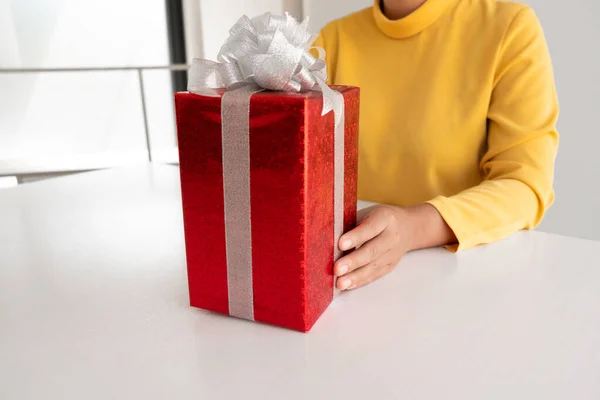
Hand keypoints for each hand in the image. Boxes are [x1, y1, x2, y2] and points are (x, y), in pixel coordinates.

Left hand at [334, 203, 455, 290]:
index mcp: (385, 218)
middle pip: (372, 250)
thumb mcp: (368, 213)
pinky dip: (361, 281)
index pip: (370, 228)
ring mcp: (393, 253)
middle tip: (337, 269)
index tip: (340, 244)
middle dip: (353, 261)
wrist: (408, 227)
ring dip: (355, 276)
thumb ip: (352, 224)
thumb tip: (327, 238)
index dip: (356, 236)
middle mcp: (392, 236)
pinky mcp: (391, 266)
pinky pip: (375, 275)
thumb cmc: (379, 218)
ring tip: (340, 283)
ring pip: (374, 266)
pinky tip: (348, 285)